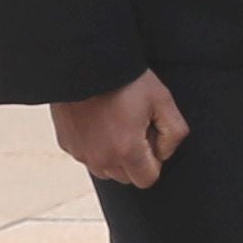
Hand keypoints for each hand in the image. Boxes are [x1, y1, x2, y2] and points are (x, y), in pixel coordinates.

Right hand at [51, 70, 191, 186]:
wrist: (85, 62)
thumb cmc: (125, 79)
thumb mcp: (163, 100)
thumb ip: (175, 133)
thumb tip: (164, 153)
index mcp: (126, 152)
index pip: (147, 179)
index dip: (154, 160)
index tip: (150, 136)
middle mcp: (101, 159)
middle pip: (126, 177)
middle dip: (135, 159)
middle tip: (135, 127)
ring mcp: (81, 153)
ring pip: (106, 169)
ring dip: (114, 155)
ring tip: (117, 123)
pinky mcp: (66, 144)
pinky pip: (87, 156)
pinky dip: (95, 146)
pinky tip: (99, 120)